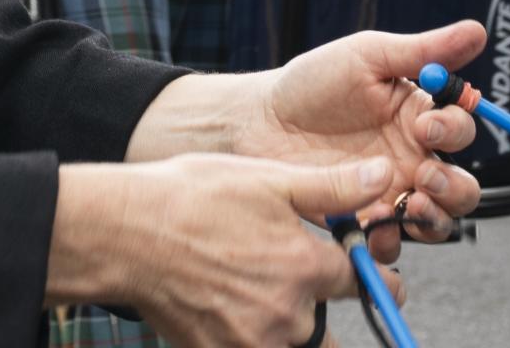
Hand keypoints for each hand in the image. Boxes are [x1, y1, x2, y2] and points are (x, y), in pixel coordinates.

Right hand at [50, 155, 379, 346]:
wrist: (126, 234)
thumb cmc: (191, 198)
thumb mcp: (267, 180)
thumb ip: (332, 188)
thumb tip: (384, 178)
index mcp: (306, 266)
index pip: (367, 284)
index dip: (373, 276)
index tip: (371, 275)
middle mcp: (287, 313)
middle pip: (330, 329)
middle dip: (320, 310)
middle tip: (295, 286)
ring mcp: (253, 342)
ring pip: (293, 345)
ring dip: (287, 330)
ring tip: (255, 295)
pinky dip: (249, 338)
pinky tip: (228, 311)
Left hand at [233, 22, 487, 259]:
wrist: (258, 121)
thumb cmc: (312, 82)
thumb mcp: (367, 56)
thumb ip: (423, 50)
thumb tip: (477, 31)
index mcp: (418, 116)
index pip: (461, 129)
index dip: (455, 129)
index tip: (427, 122)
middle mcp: (412, 158)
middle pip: (463, 185)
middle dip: (455, 185)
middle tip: (424, 173)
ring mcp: (389, 192)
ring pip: (438, 219)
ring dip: (435, 217)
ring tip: (410, 203)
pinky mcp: (363, 218)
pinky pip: (392, 241)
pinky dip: (391, 238)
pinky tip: (374, 221)